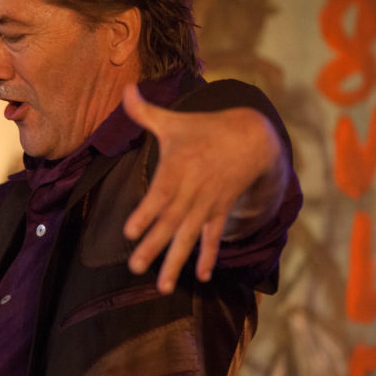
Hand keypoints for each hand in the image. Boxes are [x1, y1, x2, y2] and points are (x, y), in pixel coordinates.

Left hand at [121, 84, 282, 293]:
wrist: (250, 139)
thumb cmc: (203, 130)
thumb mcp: (174, 120)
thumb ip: (144, 111)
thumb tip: (125, 88)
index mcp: (178, 169)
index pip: (159, 195)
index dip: (146, 214)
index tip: (130, 232)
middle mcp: (192, 191)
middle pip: (171, 223)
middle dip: (154, 246)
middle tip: (135, 268)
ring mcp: (207, 204)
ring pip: (189, 237)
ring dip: (176, 262)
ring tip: (163, 287)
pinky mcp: (219, 211)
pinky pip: (214, 237)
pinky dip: (210, 256)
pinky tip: (203, 277)